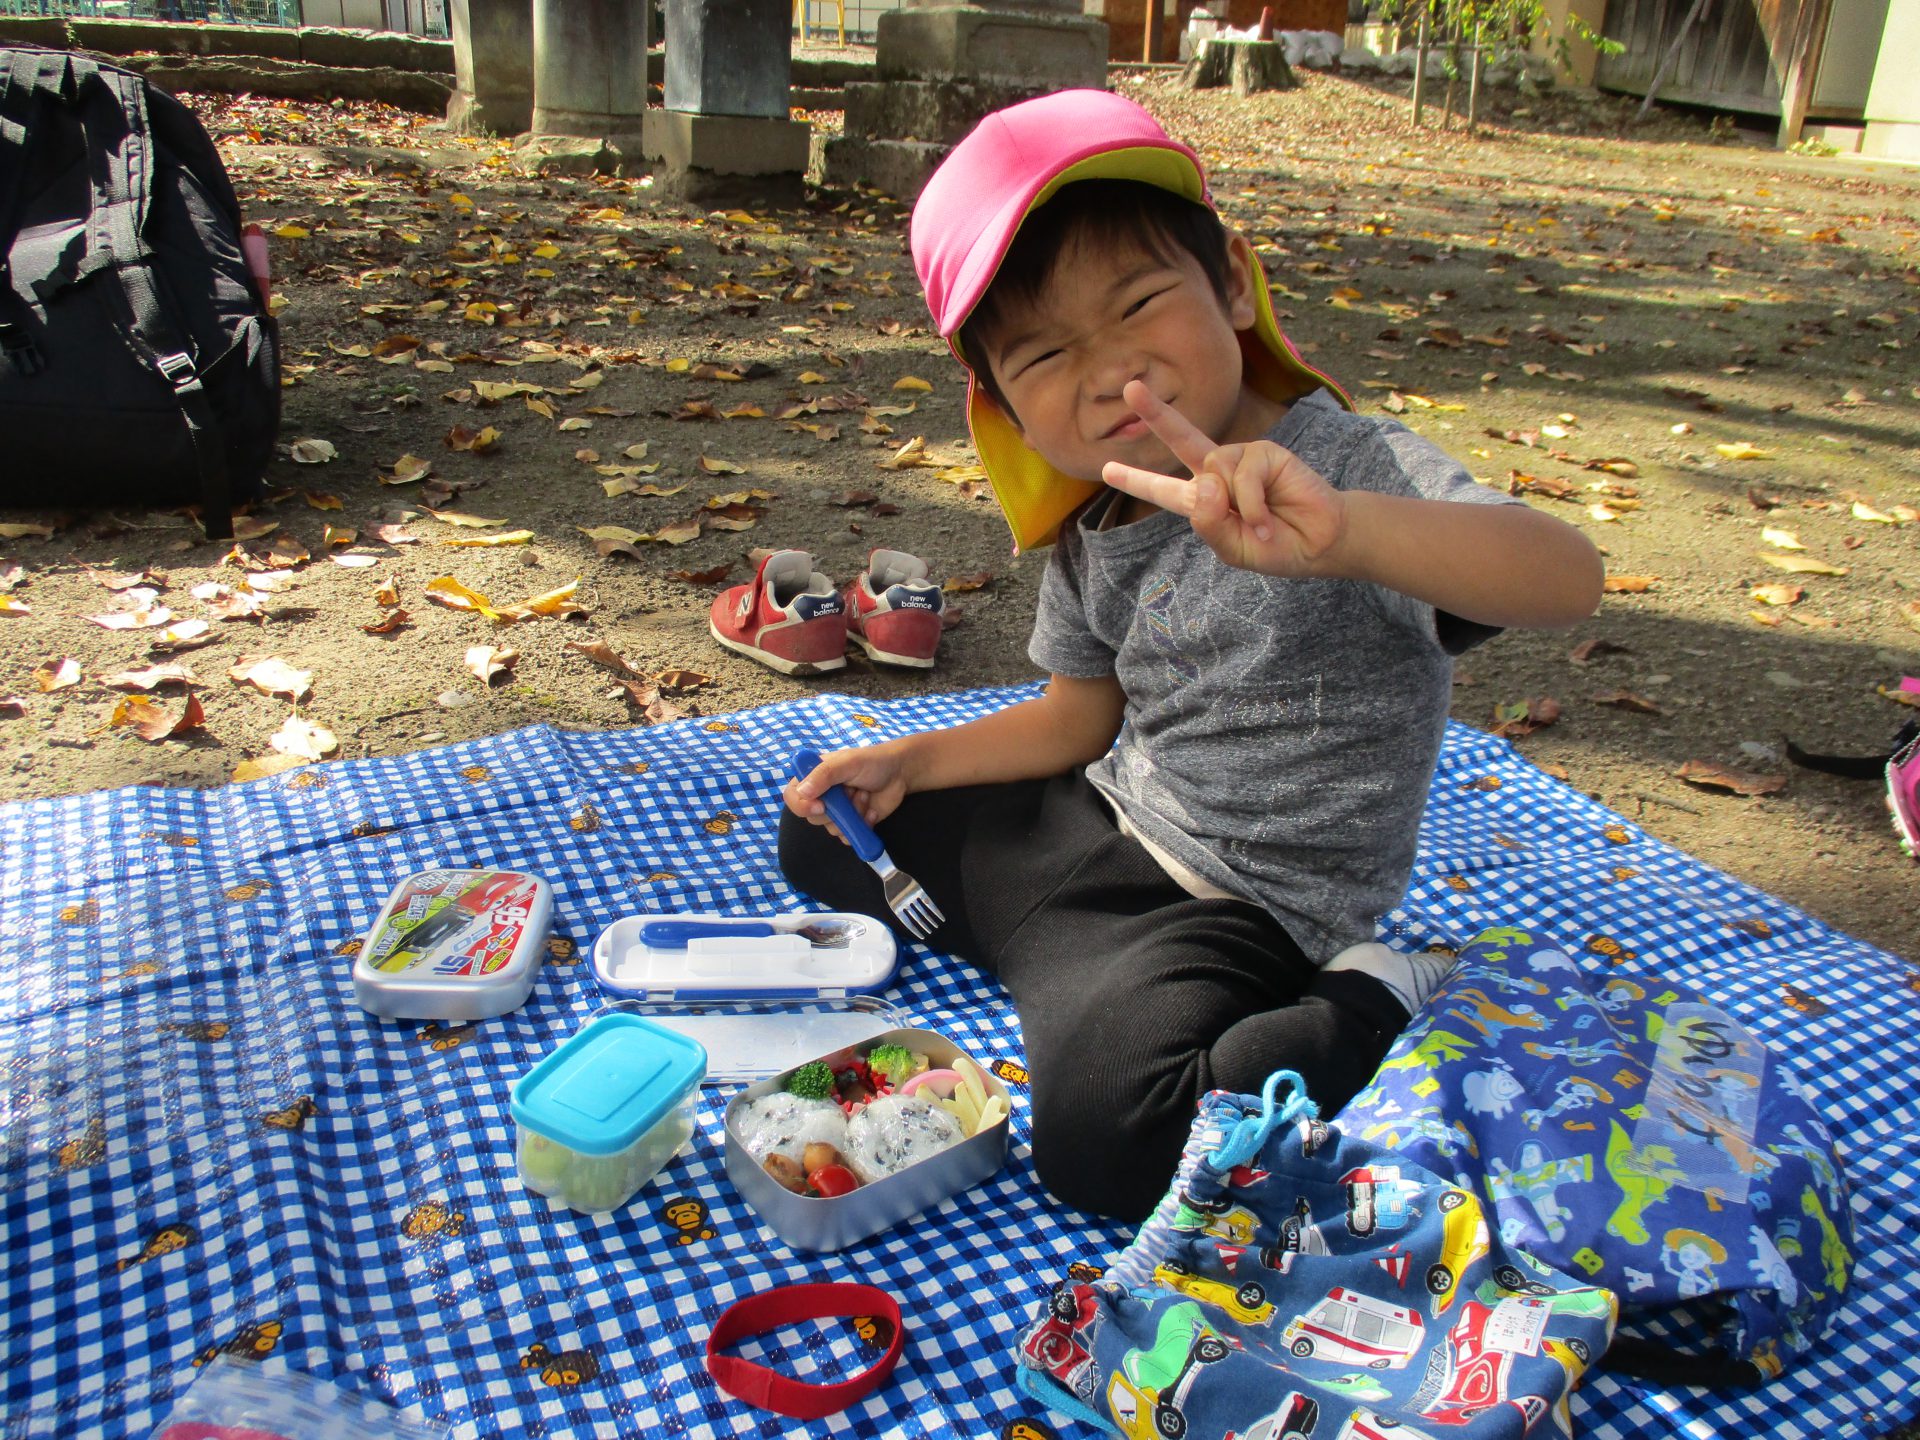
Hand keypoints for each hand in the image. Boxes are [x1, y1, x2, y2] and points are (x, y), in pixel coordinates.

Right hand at [784, 743, 908, 843]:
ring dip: (853, 815)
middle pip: (812, 817)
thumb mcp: (847, 762)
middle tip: (853, 790)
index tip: (821, 806)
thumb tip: (802, 792)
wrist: (900, 773)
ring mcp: (837, 812)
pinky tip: (872, 811)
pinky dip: (862, 827)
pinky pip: (848, 837)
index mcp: (813, 777)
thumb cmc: (871, 762)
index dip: (802, 805)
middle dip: (837, 808)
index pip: (792, 796)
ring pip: (832, 829)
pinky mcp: (852, 824)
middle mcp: (821, 796)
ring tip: (865, 796)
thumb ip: (824, 774)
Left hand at [1102, 380, 1347, 577]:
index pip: (1165, 491)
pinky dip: (1252, 503)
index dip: (1137, 480)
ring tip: (1259, 525)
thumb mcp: (1233, 549)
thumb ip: (1209, 523)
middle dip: (1156, 414)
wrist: (1320, 542)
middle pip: (1182, 440)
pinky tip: (1268, 517)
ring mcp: (1241, 460)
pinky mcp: (1265, 452)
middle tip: (1131, 389)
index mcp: (1204, 503)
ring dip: (1236, 506)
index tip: (1106, 469)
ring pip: (1214, 470)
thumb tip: (1204, 479)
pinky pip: (1242, 474)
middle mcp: (1219, 476)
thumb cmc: (1277, 547)